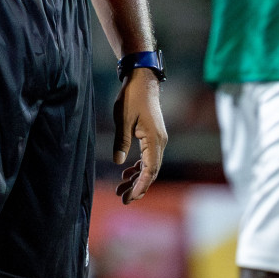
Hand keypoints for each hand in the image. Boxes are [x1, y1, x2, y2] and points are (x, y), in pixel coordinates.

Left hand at [112, 70, 166, 202]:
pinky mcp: (153, 136)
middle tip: (122, 199)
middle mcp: (160, 142)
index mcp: (154, 139)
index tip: (130, 198)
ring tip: (120, 188)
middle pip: (151, 171)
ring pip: (150, 165)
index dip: (141, 185)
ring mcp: (158, 139)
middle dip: (137, 186)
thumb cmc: (132, 96)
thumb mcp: (123, 119)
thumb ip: (121, 141)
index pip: (150, 170)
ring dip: (137, 178)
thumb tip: (118, 162)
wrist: (142, 79)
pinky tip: (127, 172)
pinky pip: (149, 157)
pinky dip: (139, 167)